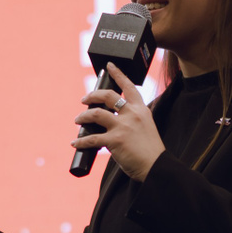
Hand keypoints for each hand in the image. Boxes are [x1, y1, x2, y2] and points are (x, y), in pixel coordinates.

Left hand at [73, 65, 163, 180]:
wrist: (156, 166)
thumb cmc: (150, 151)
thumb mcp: (146, 128)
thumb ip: (133, 120)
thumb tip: (113, 121)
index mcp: (142, 110)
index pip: (129, 87)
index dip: (118, 74)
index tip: (109, 66)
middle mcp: (132, 114)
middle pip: (108, 96)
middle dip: (92, 95)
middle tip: (84, 99)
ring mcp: (123, 126)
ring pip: (96, 113)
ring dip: (83, 117)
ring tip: (78, 121)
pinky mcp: (115, 140)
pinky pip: (91, 138)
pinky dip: (81, 141)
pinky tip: (75, 143)